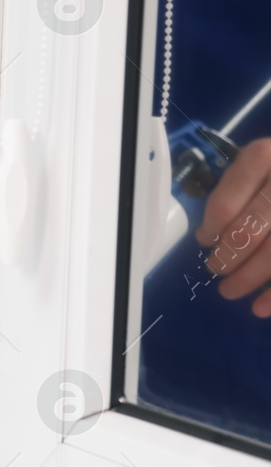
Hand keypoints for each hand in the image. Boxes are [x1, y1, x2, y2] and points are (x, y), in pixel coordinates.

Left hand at [196, 138, 270, 316]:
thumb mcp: (260, 162)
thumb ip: (236, 190)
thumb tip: (208, 236)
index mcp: (263, 158)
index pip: (225, 205)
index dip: (210, 230)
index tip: (204, 241)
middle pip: (249, 231)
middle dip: (227, 257)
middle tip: (215, 268)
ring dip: (248, 278)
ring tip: (229, 290)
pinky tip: (261, 308)